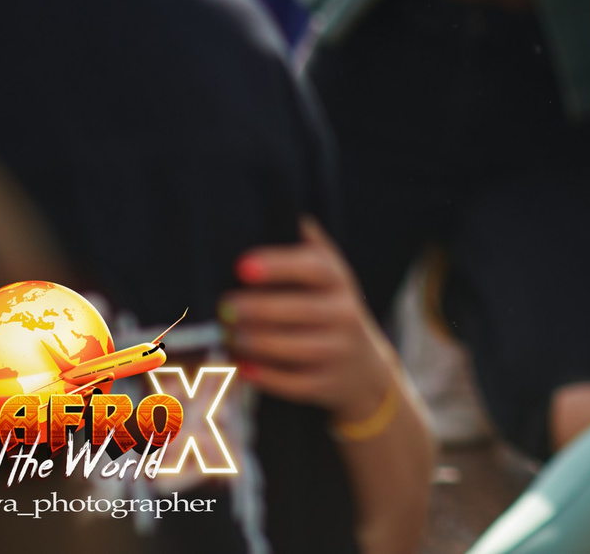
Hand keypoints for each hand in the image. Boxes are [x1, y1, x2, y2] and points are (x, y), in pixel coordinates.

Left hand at [222, 218, 403, 428]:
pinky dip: (264, 376)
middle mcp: (345, 314)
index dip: (278, 265)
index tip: (242, 266)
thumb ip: (311, 245)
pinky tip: (241, 366)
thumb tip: (285, 204)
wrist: (365, 370)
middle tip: (224, 306)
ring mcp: (339, 352)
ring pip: (293, 348)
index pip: (313, 267)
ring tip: (228, 335)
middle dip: (257, 309)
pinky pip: (291, 383)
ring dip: (256, 342)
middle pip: (298, 310)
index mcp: (340, 281)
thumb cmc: (332, 310)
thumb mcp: (332, 276)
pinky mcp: (326, 385)